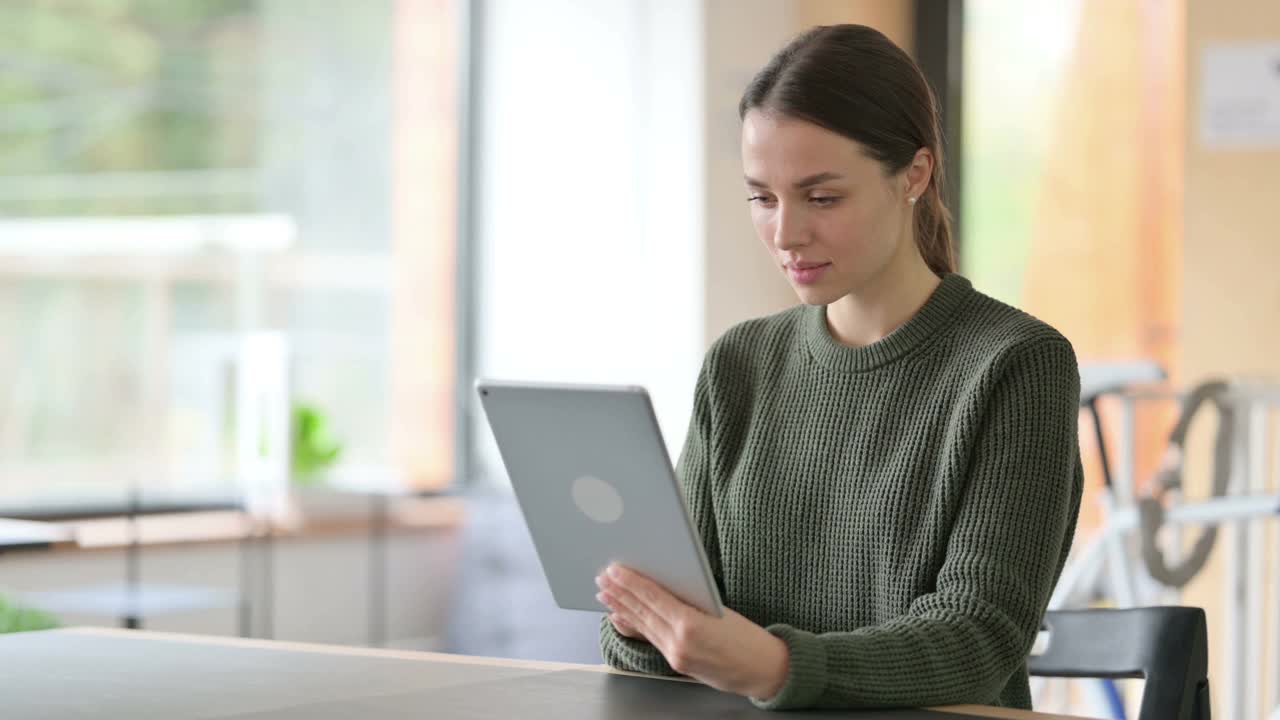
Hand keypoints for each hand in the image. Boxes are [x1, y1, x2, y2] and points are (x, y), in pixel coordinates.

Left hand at [595, 564, 788, 699]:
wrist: (764, 671)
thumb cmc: (749, 637)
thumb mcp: (721, 609)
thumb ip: (689, 600)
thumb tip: (661, 585)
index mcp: (691, 625)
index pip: (653, 598)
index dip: (631, 583)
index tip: (615, 570)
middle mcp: (679, 643)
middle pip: (642, 612)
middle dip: (620, 593)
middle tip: (602, 578)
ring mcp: (676, 656)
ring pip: (643, 626)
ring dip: (622, 608)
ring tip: (605, 593)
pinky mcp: (676, 663)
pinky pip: (650, 639)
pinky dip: (633, 625)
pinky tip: (620, 617)